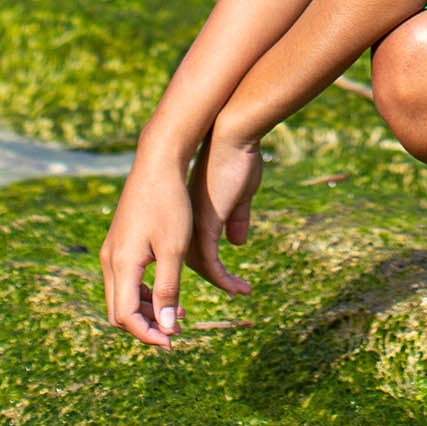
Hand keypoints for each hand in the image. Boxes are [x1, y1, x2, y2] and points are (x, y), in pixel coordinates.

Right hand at [100, 154, 193, 348]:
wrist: (158, 163)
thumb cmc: (170, 204)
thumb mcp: (174, 248)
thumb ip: (168, 288)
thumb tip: (168, 327)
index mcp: (122, 264)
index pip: (125, 316)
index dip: (148, 334)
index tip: (172, 343)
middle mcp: (110, 261)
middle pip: (119, 310)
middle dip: (145, 326)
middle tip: (176, 331)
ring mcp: (112, 251)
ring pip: (122, 295)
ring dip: (145, 310)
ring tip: (177, 314)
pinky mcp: (119, 242)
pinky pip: (126, 279)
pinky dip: (143, 292)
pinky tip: (167, 290)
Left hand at [185, 124, 262, 298]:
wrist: (230, 133)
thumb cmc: (236, 156)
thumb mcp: (239, 192)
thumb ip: (237, 217)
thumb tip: (237, 242)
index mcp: (188, 214)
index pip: (188, 251)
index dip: (206, 267)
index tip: (225, 280)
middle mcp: (183, 223)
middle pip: (190, 264)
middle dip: (210, 281)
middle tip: (234, 291)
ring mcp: (190, 225)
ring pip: (200, 268)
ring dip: (223, 282)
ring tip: (243, 291)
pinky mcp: (204, 226)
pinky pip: (210, 263)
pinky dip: (224, 279)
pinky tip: (238, 287)